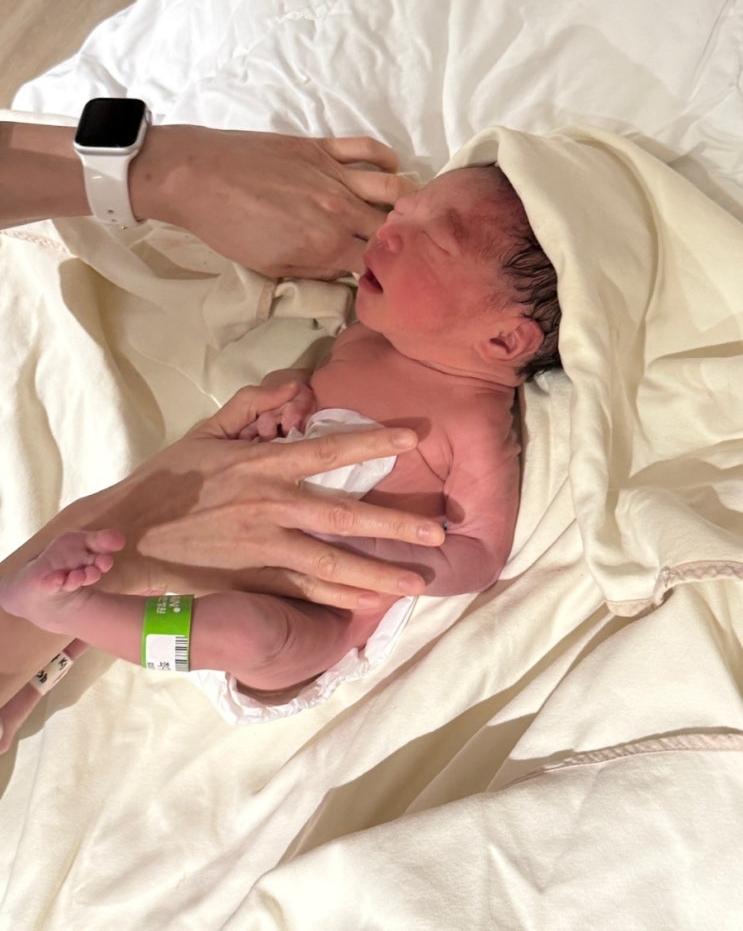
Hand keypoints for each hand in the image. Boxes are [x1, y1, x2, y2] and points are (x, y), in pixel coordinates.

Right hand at [84, 384, 443, 607]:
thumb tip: (297, 384)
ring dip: (379, 572)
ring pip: (333, 563)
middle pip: (345, 516)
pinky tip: (371, 605)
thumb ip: (253, 405)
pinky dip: (340, 601)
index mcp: (263, 464)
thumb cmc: (170, 481)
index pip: (330, 450)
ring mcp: (265, 548)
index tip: (415, 438)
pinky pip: (305, 592)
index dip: (374, 443)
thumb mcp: (207, 432)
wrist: (128, 537)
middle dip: (396, 525)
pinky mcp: (254, 581)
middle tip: (439, 532)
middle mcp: (271, 506)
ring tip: (418, 581)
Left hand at [131, 127, 416, 278]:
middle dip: (401, 242)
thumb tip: (343, 271)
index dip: (384, 274)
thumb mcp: (270, 268)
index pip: (375, 264)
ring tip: (408, 212)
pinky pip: (369, 149)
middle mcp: (340, 210)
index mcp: (326, 245)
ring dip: (408, 203)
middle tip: (403, 247)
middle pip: (391, 228)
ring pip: (393, 189)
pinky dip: (387, 160)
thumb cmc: (229, 229)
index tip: (384, 278)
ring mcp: (335, 175)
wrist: (197, 177)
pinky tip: (392, 171)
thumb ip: (314, 271)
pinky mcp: (322, 148)